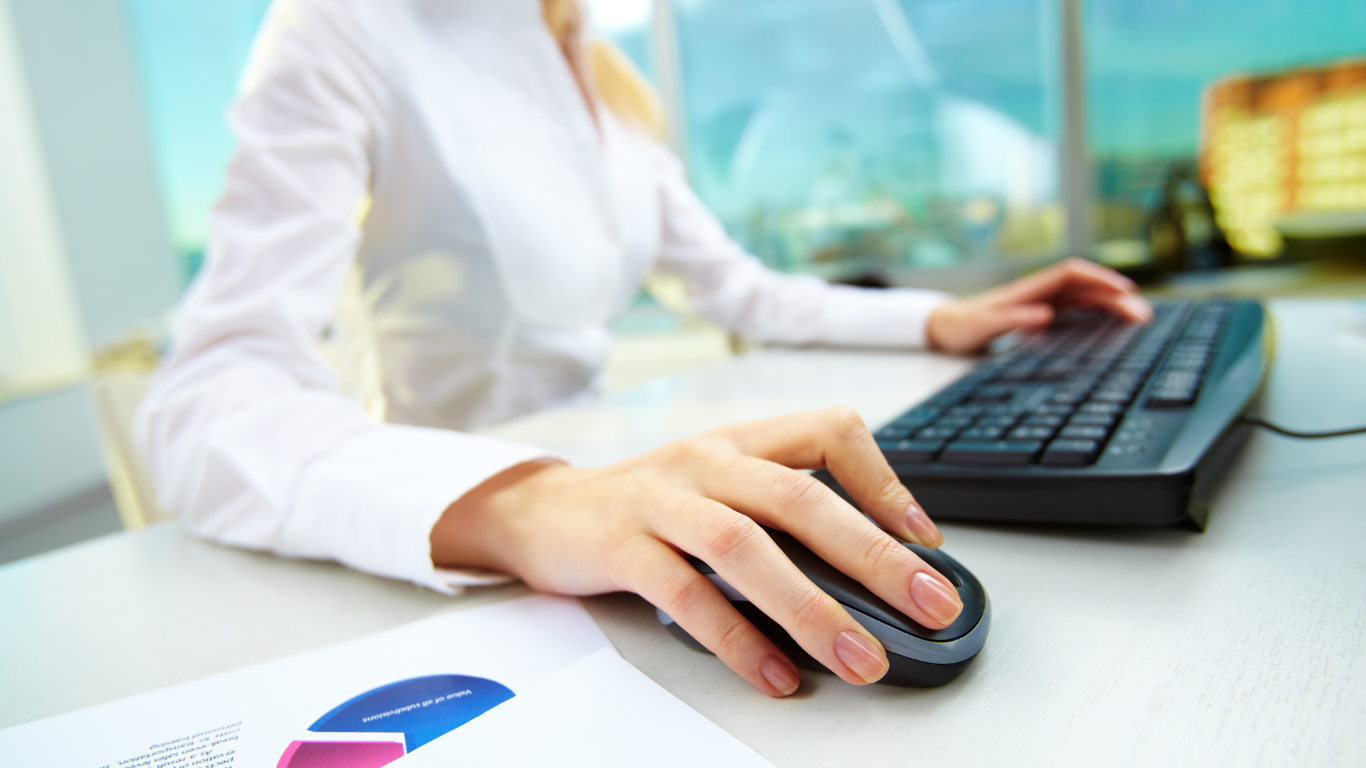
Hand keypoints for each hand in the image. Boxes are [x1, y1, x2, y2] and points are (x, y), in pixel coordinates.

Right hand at [430, 408, 962, 697]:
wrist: (541, 512)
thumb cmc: (646, 506)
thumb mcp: (718, 487)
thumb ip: (779, 513)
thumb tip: (868, 574)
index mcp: (739, 441)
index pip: (828, 430)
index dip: (885, 481)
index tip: (927, 539)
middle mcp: (705, 460)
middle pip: (800, 497)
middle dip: (874, 555)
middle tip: (929, 604)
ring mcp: (660, 500)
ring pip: (745, 546)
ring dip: (811, 608)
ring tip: (861, 658)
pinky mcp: (621, 546)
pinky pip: (686, 594)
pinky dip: (736, 638)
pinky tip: (774, 674)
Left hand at [927, 257, 1152, 353]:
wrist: (944, 328)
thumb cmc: (962, 325)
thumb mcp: (984, 325)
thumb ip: (1012, 319)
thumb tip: (1045, 316)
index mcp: (1029, 289)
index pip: (1072, 274)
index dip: (1099, 279)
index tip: (1124, 291)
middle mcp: (1040, 292)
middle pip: (1085, 286)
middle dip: (1115, 296)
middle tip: (1143, 315)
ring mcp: (1042, 303)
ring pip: (1085, 298)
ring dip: (1111, 306)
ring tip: (1138, 320)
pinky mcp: (1041, 316)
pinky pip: (1075, 311)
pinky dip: (1097, 316)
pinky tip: (1113, 327)